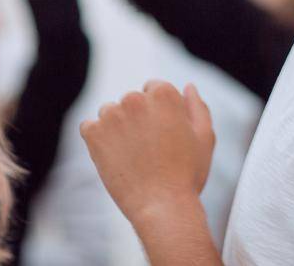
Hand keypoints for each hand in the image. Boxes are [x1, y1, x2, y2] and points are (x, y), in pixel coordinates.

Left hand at [81, 81, 214, 224]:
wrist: (162, 206)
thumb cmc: (187, 174)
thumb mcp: (204, 137)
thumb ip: (196, 107)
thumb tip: (187, 87)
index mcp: (164, 94)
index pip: (153, 89)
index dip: (158, 114)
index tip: (161, 136)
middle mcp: (136, 98)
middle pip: (131, 101)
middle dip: (137, 120)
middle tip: (149, 150)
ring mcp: (112, 115)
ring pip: (109, 113)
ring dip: (116, 128)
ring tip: (131, 156)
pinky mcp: (94, 133)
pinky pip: (89, 128)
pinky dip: (97, 140)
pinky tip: (113, 158)